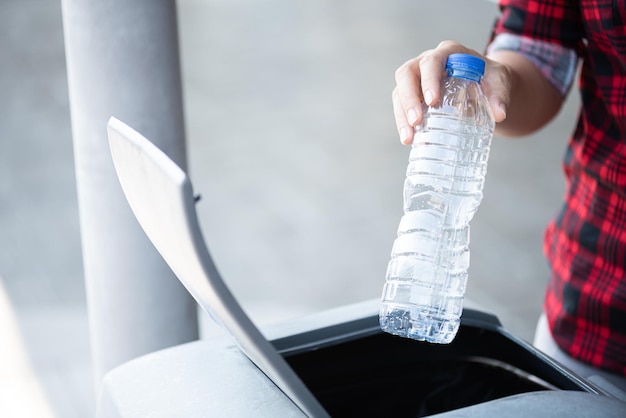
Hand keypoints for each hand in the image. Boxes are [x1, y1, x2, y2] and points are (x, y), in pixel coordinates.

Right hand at [392, 40, 510, 143]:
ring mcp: (418, 78)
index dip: (428, 80)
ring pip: (400, 91)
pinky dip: (403, 123)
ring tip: (409, 138)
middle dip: (409, 99)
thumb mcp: (500, 81)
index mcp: (448, 53)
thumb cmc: (491, 78)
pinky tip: (409, 139)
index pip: (431, 62)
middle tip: (416, 121)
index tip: (432, 101)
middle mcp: (427, 62)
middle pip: (406, 74)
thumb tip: (499, 114)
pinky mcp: (413, 94)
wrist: (487, 84)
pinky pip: (401, 106)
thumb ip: (500, 95)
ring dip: (402, 115)